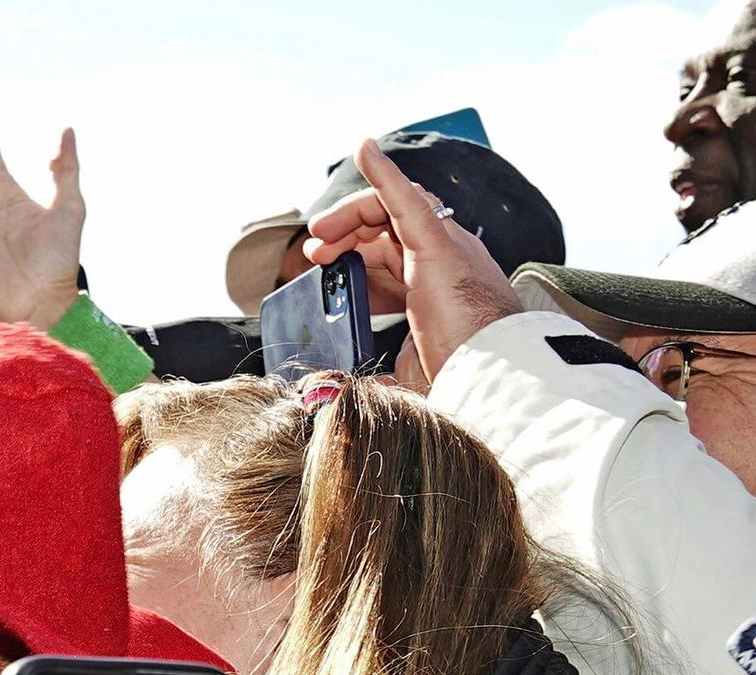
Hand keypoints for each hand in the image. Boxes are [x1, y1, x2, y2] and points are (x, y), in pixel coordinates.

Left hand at [303, 136, 523, 386]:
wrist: (494, 375)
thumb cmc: (460, 374)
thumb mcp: (406, 371)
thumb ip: (377, 371)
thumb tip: (340, 390)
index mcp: (437, 285)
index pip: (391, 254)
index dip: (355, 255)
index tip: (324, 267)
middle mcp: (444, 259)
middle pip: (388, 228)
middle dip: (345, 232)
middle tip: (314, 251)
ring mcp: (445, 248)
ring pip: (393, 209)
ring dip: (352, 213)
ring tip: (320, 233)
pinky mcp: (439, 244)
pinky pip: (409, 199)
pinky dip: (385, 174)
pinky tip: (364, 151)